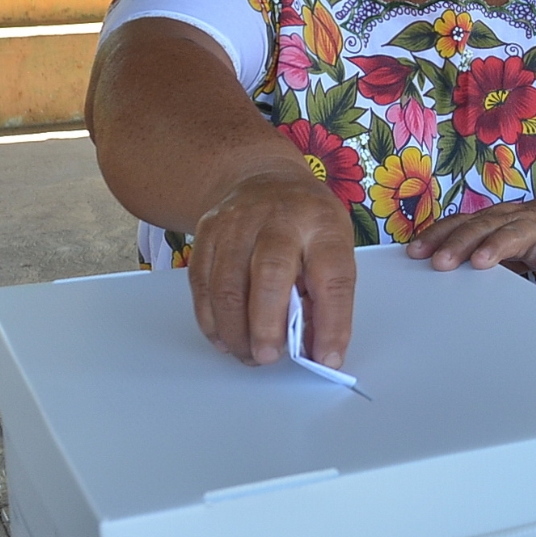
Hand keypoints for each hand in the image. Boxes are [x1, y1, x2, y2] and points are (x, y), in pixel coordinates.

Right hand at [187, 165, 356, 366]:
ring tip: (249, 355)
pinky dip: (211, 318)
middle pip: (271, 273)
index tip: (327, 358)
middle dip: (267, 324)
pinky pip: (202, 282)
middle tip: (269, 357)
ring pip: (228, 283)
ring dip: (235, 329)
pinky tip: (225, 338)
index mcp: (323, 224)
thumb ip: (327, 294)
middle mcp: (279, 219)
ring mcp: (237, 223)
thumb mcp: (333, 246)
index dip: (332, 323)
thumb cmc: (306, 223)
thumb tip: (316, 351)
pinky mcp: (207, 232)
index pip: (333, 277)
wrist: (264, 178)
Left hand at [405, 196, 535, 288]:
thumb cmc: (523, 233)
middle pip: (480, 228)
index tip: (415, 253)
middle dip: (459, 244)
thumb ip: (469, 251)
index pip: (458, 224)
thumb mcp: (494, 238)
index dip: (436, 236)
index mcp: (488, 219)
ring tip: (481, 262)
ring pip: (514, 234)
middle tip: (441, 262)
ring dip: (496, 246)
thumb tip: (431, 270)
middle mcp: (509, 219)